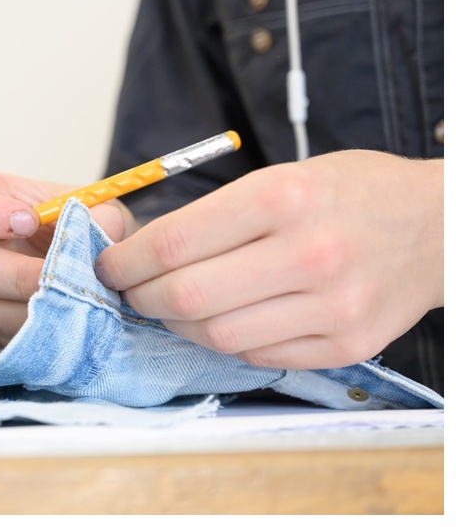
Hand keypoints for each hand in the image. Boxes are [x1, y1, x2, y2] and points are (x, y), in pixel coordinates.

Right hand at [0, 170, 135, 344]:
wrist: (90, 257)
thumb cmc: (78, 219)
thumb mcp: (95, 204)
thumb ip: (98, 213)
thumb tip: (97, 230)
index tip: (27, 221)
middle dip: (17, 273)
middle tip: (61, 273)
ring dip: (36, 307)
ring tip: (80, 298)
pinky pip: (9, 337)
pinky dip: (44, 331)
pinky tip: (74, 318)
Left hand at [95, 151, 443, 369]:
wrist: (437, 224)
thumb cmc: (349, 191)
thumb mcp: (280, 176)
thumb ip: (215, 215)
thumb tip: (143, 249)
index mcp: (281, 198)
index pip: (175, 242)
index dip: (126, 260)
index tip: (108, 264)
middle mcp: (307, 253)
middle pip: (188, 295)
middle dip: (142, 297)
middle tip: (129, 290)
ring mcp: (332, 306)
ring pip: (219, 335)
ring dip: (179, 325)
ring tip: (170, 305)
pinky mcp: (348, 346)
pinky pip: (260, 355)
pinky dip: (226, 341)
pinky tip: (221, 319)